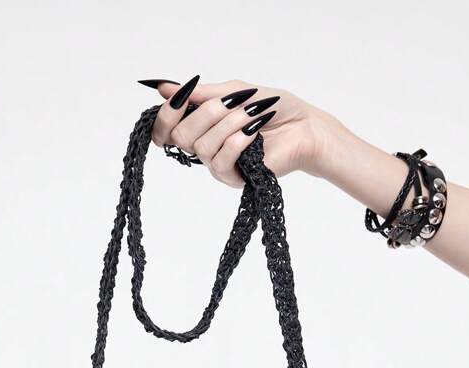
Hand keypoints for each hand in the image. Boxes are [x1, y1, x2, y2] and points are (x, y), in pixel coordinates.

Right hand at [147, 76, 342, 187]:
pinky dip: (237, 142)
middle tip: (232, 103)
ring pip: (201, 147)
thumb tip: (164, 88)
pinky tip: (254, 134)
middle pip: (181, 136)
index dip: (166, 115)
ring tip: (252, 115)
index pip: (166, 129)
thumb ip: (201, 94)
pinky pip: (220, 162)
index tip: (179, 99)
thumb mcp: (234, 92)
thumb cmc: (273, 108)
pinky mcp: (234, 178)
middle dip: (206, 114)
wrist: (304, 127)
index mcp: (202, 125)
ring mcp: (218, 164)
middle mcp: (205, 147)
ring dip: (228, 125)